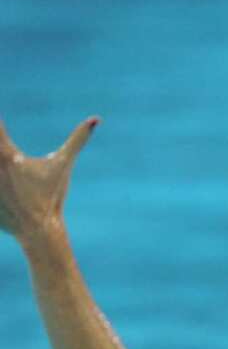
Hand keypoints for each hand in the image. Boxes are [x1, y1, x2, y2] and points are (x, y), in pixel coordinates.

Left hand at [0, 116, 98, 243]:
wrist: (39, 229)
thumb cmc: (52, 195)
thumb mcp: (63, 166)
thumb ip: (78, 139)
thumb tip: (96, 119)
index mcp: (8, 154)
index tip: (2, 127)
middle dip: (0, 149)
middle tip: (14, 164)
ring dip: (1, 171)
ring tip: (11, 179)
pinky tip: (6, 192)